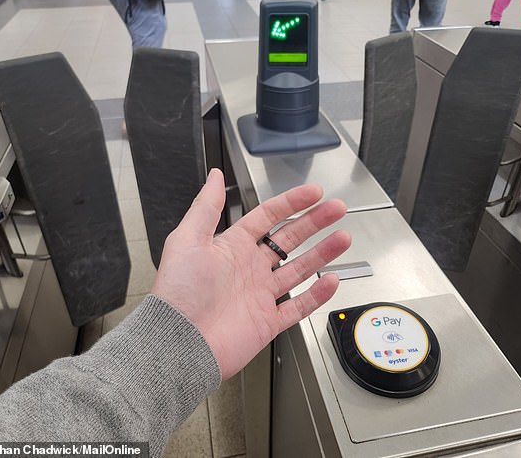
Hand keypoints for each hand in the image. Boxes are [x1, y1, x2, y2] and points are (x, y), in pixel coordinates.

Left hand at [151, 168, 350, 379]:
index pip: (267, 217)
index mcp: (231, 247)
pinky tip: (331, 280)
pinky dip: (316, 295)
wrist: (179, 342)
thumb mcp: (187, 240)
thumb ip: (206, 207)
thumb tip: (214, 177)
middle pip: (289, 239)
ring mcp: (260, 295)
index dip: (291, 202)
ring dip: (322, 253)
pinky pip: (298, 306)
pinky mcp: (267, 321)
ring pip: (299, 269)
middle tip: (336, 209)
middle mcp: (248, 269)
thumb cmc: (177, 293)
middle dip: (315, 222)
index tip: (313, 192)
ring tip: (343, 238)